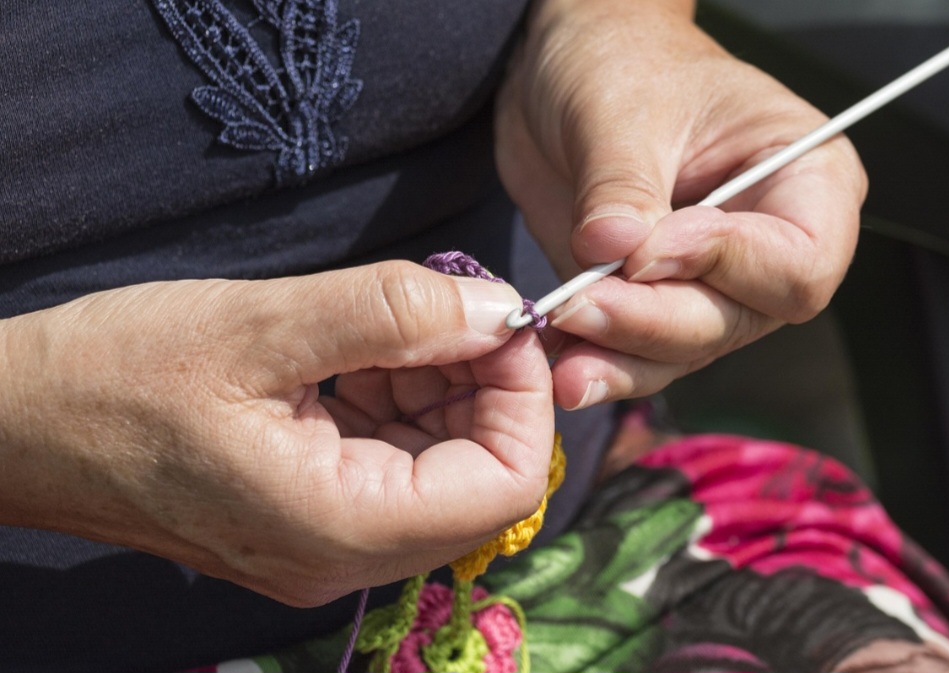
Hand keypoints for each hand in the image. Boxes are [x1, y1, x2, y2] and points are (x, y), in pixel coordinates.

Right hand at [0, 262, 552, 605]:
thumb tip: (499, 312)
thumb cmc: (116, 374)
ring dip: (438, 386)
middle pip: (479, 478)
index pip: (503, 488)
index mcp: (340, 527)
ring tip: (383, 324)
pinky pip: (391, 461)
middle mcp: (345, 555)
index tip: (500, 320)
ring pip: (440, 465)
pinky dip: (397, 398)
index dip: (523, 398)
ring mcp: (326, 541)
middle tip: (445, 307)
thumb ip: (393, 314)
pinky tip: (354, 351)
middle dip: (482, 385)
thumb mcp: (261, 325)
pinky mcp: (308, 514)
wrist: (18, 421)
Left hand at [496, 0, 865, 408]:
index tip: (646, 250)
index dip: (725, 265)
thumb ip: (622, 186)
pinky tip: (560, 360)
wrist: (568, 70)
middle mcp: (767, 244)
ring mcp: (710, 281)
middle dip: (654, 319)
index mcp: (805, 179)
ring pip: (684, 347)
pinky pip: (637, 352)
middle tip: (581, 305)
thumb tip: (613, 247)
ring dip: (621, 356)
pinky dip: (599, 361)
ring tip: (563, 352)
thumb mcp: (621, 109)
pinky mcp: (653, 301)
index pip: (799, 261)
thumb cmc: (622, 61)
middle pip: (735, 318)